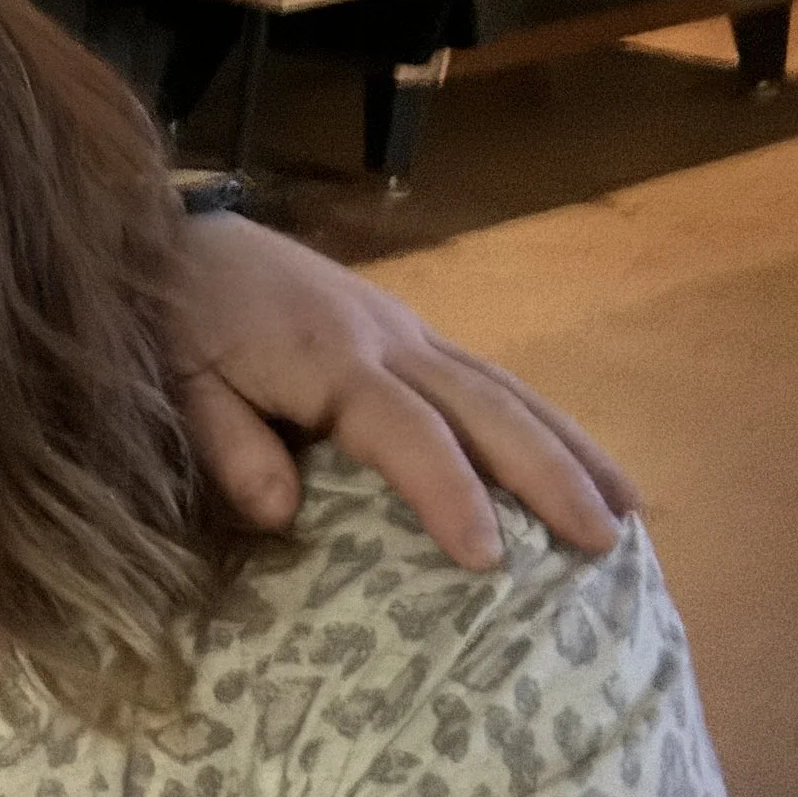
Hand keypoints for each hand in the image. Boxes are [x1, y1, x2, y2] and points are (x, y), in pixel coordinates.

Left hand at [171, 211, 636, 568]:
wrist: (174, 239)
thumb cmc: (173, 322)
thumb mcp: (177, 384)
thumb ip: (226, 443)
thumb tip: (282, 513)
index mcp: (332, 361)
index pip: (408, 433)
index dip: (450, 493)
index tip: (489, 557)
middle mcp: (388, 341)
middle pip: (487, 407)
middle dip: (551, 474)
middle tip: (602, 541)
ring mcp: (406, 331)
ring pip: (505, 388)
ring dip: (569, 447)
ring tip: (624, 510)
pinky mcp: (406, 330)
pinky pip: (487, 378)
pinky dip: (540, 421)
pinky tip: (573, 460)